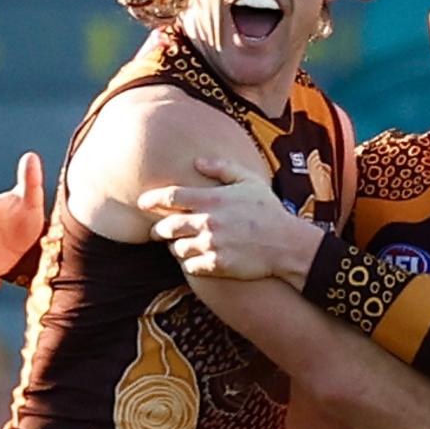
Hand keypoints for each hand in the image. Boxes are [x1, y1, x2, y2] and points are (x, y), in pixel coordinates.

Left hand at [138, 157, 320, 283]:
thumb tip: (197, 161)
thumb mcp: (249, 181)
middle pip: (167, 226)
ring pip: (177, 248)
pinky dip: (190, 263)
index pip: (171, 197)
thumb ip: (222, 169)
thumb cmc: (269, 211)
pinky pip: (190, 266)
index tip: (142, 203)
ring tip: (183, 244)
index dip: (152, 199)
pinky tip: (197, 258)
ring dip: (176, 246)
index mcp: (213, 200)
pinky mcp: (216, 266)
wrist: (287, 245)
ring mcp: (211, 246)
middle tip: (158, 230)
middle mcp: (208, 223)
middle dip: (159, 229)